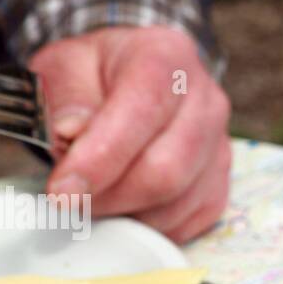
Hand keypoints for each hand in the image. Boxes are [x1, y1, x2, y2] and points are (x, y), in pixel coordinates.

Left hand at [29, 26, 230, 242]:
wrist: (133, 80)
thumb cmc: (98, 75)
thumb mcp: (64, 66)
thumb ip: (65, 98)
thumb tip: (70, 133)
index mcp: (166, 58)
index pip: (141, 112)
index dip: (100, 160)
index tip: (62, 191)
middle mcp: (205, 101)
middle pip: (166, 171)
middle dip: (110, 197)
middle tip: (72, 200)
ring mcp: (219, 146)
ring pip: (176, 204)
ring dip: (128, 214)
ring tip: (96, 197)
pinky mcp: (220, 183)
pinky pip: (188, 222)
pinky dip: (149, 225)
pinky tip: (125, 206)